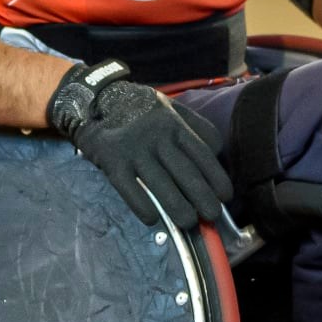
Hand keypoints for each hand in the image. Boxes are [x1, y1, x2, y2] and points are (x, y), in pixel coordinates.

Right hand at [48, 62, 232, 229]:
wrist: (95, 98)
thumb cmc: (139, 107)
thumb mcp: (170, 106)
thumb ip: (194, 125)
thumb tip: (216, 151)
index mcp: (174, 123)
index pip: (202, 153)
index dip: (216, 176)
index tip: (226, 196)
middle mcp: (157, 136)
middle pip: (185, 171)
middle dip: (202, 197)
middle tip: (212, 216)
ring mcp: (134, 149)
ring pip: (160, 183)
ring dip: (176, 206)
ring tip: (189, 223)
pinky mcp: (112, 160)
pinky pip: (128, 187)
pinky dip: (141, 205)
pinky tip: (152, 219)